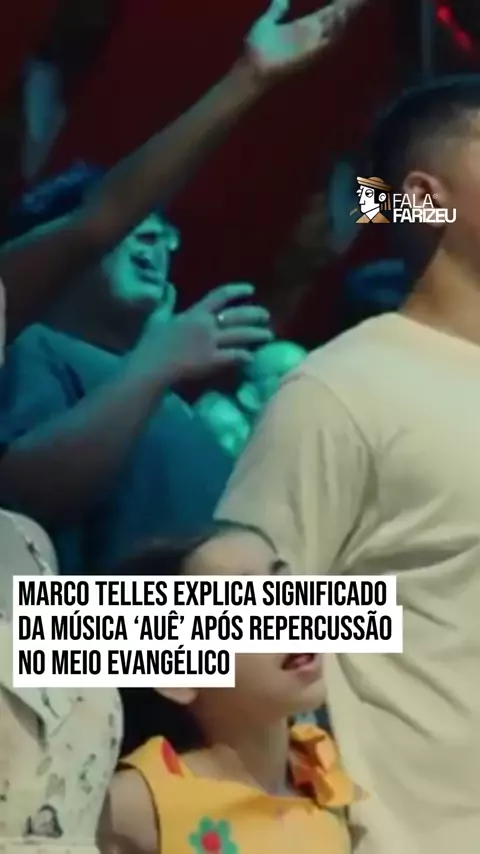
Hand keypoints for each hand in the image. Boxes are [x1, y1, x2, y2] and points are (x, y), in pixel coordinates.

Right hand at [133, 283, 272, 382]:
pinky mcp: (212, 361)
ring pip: (241, 335)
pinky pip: (234, 356)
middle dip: (255, 315)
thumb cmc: (150, 345)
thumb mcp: (157, 319)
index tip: (250, 289)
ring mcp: (210, 343)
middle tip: (266, 316)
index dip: (237, 290)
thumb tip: (169, 288)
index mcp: (194, 313)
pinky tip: (252, 357)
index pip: (220, 296)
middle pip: (237, 316)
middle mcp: (206, 325)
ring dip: (257, 334)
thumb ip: (166, 303)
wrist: (150, 367)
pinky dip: (245, 356)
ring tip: (268, 335)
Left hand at [245, 0, 367, 81]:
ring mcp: (311, 45)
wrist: (250, 68)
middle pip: (336, 18)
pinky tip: (341, 18)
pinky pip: (326, 43)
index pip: (328, 11)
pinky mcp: (308, 54)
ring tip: (357, 2)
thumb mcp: (267, 23)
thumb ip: (276, 10)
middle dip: (349, 6)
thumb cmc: (256, 50)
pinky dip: (334, 31)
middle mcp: (311, 36)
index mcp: (303, 27)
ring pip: (335, 28)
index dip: (340, 2)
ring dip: (346, 15)